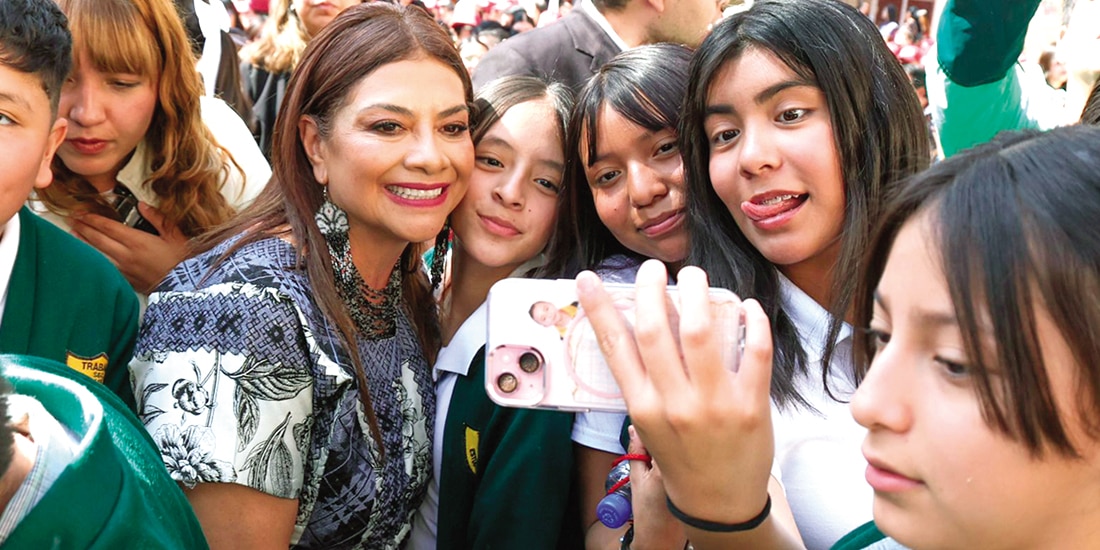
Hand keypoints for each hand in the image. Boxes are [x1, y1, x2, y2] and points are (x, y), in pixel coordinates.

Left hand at [71, 202, 189, 292]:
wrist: (186, 288)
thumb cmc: (184, 261)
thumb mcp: (176, 235)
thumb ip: (158, 218)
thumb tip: (142, 205)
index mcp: (139, 241)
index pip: (109, 227)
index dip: (93, 218)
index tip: (81, 212)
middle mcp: (127, 255)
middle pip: (98, 239)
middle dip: (83, 227)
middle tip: (71, 218)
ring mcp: (125, 269)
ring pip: (97, 254)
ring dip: (84, 243)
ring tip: (73, 234)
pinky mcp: (127, 280)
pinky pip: (105, 267)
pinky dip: (94, 259)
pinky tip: (89, 256)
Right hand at [576, 259, 775, 524]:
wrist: (719, 502)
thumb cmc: (681, 457)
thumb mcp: (648, 423)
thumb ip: (642, 380)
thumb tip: (640, 324)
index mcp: (642, 407)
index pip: (614, 347)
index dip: (599, 308)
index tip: (589, 279)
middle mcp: (674, 403)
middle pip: (656, 330)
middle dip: (651, 288)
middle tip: (653, 268)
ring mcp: (714, 404)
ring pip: (701, 332)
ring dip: (696, 293)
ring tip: (694, 276)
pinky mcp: (751, 404)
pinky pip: (754, 351)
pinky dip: (751, 321)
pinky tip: (744, 305)